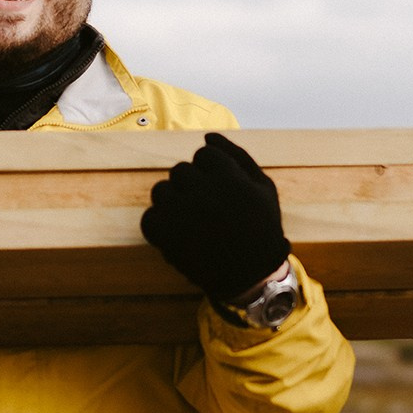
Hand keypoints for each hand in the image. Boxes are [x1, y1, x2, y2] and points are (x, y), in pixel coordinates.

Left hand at [140, 133, 289, 301]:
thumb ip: (237, 156)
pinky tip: (179, 234)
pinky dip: (160, 225)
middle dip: (192, 186)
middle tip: (208, 210)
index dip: (212, 173)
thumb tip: (207, 136)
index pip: (203, 154)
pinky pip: (149, 218)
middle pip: (180, 170)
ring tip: (193, 223)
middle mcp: (202, 191)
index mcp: (227, 176)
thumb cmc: (260, 227)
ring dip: (173, 203)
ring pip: (161, 191)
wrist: (251, 275)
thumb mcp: (263, 187)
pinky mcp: (165, 237)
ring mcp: (181, 214)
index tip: (221, 192)